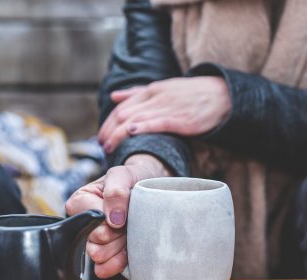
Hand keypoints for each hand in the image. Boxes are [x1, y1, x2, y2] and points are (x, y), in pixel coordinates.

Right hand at [65, 154, 171, 277]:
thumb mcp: (123, 174)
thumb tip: (113, 220)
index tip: (122, 215)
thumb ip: (115, 191)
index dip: (107, 221)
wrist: (151, 188)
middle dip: (115, 235)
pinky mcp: (108, 253)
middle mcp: (84, 222)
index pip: (88, 220)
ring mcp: (96, 240)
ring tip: (128, 235)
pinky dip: (118, 263)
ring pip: (99, 255)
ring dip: (117, 248)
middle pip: (94, 241)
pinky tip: (127, 256)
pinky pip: (106, 267)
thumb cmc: (132, 178)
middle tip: (128, 223)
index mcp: (80, 202)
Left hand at [98, 76, 230, 152]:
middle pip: (123, 114)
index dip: (107, 123)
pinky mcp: (181, 119)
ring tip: (109, 148)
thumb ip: (137, 93)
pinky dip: (142, 127)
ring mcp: (168, 107)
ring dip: (118, 134)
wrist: (223, 95)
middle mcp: (156, 97)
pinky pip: (157, 122)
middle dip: (109, 131)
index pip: (121, 107)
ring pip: (135, 119)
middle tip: (101, 146)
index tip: (101, 137)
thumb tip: (113, 96)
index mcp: (151, 90)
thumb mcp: (163, 88)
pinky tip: (130, 133)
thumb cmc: (191, 94)